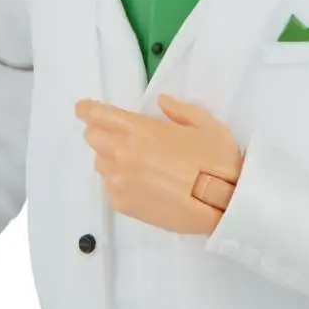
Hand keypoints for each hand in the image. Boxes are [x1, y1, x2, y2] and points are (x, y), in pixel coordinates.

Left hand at [75, 94, 242, 235]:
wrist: (223, 205)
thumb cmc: (217, 161)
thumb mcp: (206, 124)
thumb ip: (180, 110)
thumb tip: (162, 102)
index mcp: (141, 130)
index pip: (98, 115)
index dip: (87, 110)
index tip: (84, 109)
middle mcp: (124, 154)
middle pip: (92, 137)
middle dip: (100, 132)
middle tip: (118, 134)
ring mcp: (121, 181)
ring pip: (100, 163)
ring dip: (110, 158)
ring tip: (135, 163)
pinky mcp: (124, 205)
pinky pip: (110, 187)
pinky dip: (119, 182)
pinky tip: (141, 184)